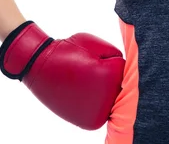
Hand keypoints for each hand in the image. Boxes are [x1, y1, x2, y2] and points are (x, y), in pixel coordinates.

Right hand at [0, 20, 124, 129]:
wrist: (39, 64)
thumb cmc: (69, 50)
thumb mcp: (98, 45)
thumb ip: (117, 57)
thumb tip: (129, 75)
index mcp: (112, 77)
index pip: (122, 67)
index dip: (104, 59)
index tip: (87, 58)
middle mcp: (107, 99)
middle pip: (120, 84)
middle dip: (106, 75)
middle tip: (83, 71)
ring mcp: (98, 113)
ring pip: (112, 97)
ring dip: (101, 89)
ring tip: (81, 81)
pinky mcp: (90, 123)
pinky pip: (102, 108)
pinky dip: (94, 100)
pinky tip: (81, 93)